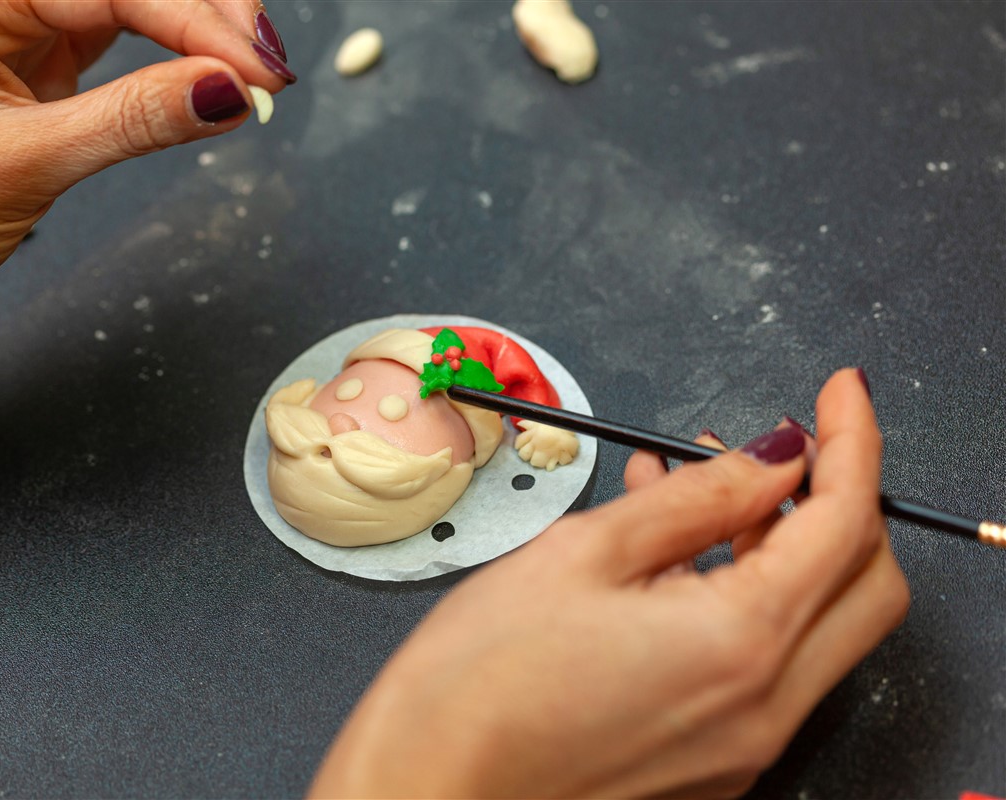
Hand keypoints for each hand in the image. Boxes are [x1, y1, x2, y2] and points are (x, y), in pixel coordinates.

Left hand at [0, 0, 293, 397]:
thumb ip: (132, 119)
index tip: (255, 68)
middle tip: (268, 69)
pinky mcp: (48, 77)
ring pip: (137, 8)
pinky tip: (211, 81)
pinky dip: (177, 66)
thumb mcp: (26, 165)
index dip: (195, 21)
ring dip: (201, 33)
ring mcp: (25, 38)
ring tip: (254, 73)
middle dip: (209, 14)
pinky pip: (128, 50)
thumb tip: (225, 90)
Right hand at [309, 369, 908, 797]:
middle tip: (782, 449)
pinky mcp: (716, 763)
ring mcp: (746, 745)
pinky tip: (676, 556)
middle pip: (865, 583)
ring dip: (784, 547)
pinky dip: (747, 599)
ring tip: (702, 489)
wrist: (431, 786)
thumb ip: (696, 498)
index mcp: (741, 644)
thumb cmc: (481, 683)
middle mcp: (765, 707)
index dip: (851, 440)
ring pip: (820, 624)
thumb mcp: (585, 554)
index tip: (837, 394)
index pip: (845, 521)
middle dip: (840, 501)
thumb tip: (768, 459)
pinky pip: (766, 664)